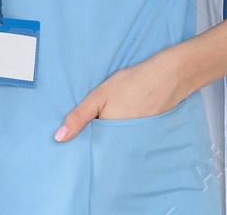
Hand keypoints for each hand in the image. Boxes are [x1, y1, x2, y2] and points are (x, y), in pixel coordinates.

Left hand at [55, 48, 186, 141]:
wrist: (168, 77)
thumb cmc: (132, 84)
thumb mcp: (99, 96)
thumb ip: (79, 117)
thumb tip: (59, 138)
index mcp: (110, 138)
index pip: (92, 150)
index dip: (83, 143)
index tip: (73, 139)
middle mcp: (125, 146)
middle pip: (105, 149)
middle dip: (96, 142)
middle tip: (91, 127)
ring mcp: (138, 143)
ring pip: (118, 145)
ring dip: (110, 138)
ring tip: (109, 121)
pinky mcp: (148, 138)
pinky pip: (131, 141)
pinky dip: (125, 134)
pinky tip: (124, 120)